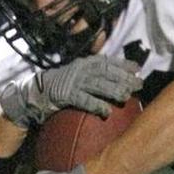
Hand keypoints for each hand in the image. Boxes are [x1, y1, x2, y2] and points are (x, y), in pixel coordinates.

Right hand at [0, 55, 141, 128]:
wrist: (34, 93)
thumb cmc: (63, 86)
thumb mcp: (80, 76)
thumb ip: (97, 76)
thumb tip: (122, 81)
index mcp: (85, 63)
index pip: (108, 61)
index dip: (123, 64)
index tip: (138, 69)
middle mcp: (80, 69)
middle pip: (106, 72)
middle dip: (124, 77)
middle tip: (138, 84)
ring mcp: (72, 81)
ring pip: (98, 84)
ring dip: (114, 90)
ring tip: (126, 96)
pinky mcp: (65, 95)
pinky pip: (83, 100)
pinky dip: (96, 105)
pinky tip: (107, 111)